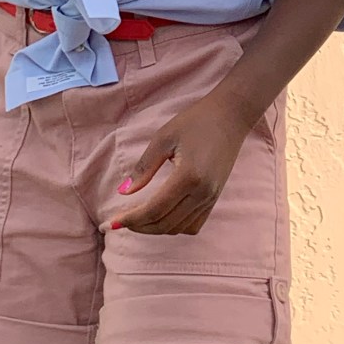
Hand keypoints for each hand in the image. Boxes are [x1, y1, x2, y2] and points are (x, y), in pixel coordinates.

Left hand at [107, 94, 252, 235]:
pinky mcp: (215, 198)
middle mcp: (202, 192)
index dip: (131, 219)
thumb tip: (123, 193)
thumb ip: (143, 168)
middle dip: (139, 226)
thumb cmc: (195, 121)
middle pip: (165, 224)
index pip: (154, 210)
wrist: (231, 115)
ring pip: (178, 228)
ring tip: (137, 218)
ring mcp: (211, 197)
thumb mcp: (164, 138)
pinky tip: (161, 215)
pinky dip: (174, 226)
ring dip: (155, 228)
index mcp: (188, 176)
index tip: (112, 222)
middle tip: (120, 221)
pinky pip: (193, 225)